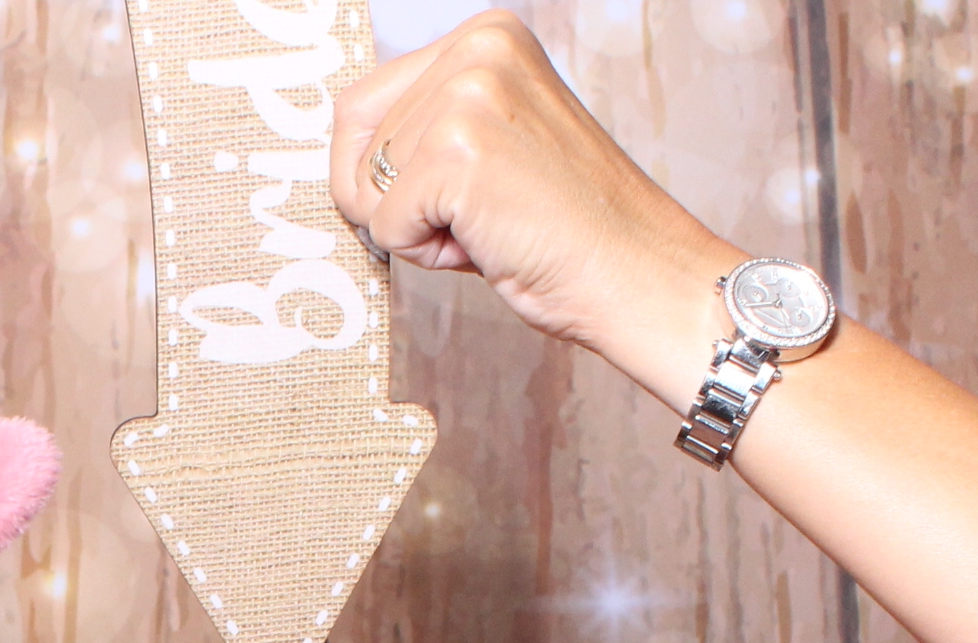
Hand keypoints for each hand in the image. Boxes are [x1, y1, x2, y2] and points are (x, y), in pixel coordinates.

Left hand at [326, 13, 742, 396]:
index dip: (378, 174)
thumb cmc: (563, 225)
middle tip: (479, 216)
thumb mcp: (490, 143)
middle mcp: (476, 48)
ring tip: (494, 224)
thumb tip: (342, 157)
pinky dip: (427, 254)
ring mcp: (467, 95)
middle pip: (354, 144)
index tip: (444, 197)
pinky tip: (492, 241)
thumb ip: (426, 127)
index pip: (360, 105)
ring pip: (366, 189)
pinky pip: (385, 227)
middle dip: (398, 203)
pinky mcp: (457, 152)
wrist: (634, 271)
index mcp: (485, 36)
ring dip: (417, 229)